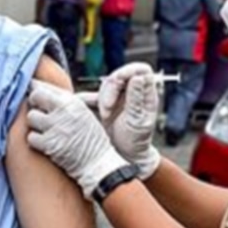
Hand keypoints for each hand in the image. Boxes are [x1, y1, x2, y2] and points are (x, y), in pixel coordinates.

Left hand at [27, 80, 128, 195]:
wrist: (98, 163)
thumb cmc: (91, 139)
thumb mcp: (83, 113)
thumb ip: (64, 102)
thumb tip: (38, 90)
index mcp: (73, 101)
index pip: (44, 86)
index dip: (35, 88)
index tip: (30, 90)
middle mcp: (64, 111)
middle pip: (35, 97)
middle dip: (34, 103)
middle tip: (39, 112)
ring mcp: (56, 127)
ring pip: (31, 117)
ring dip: (35, 124)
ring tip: (46, 130)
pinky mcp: (49, 144)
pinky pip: (31, 137)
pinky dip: (36, 141)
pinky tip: (46, 144)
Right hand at [85, 63, 161, 179]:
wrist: (124, 157)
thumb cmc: (135, 142)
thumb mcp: (137, 122)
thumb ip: (136, 99)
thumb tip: (138, 77)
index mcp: (146, 95)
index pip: (140, 70)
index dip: (128, 72)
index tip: (118, 83)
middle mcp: (132, 93)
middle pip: (119, 76)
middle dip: (110, 90)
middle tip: (107, 109)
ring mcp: (118, 98)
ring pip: (105, 85)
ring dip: (101, 98)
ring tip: (104, 116)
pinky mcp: (104, 105)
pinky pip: (92, 95)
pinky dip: (86, 101)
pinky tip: (82, 107)